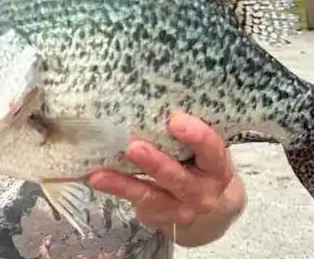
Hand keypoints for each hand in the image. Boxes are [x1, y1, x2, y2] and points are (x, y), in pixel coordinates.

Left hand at [88, 113, 241, 235]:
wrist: (212, 209)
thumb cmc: (203, 163)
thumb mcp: (206, 149)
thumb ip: (189, 132)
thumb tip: (154, 97)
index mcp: (217, 168)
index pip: (211, 150)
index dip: (196, 136)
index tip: (175, 120)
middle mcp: (201, 193)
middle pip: (178, 179)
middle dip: (155, 163)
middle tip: (134, 147)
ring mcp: (179, 209)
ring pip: (150, 196)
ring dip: (124, 184)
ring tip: (101, 174)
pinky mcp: (158, 217)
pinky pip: (136, 203)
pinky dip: (116, 190)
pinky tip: (97, 178)